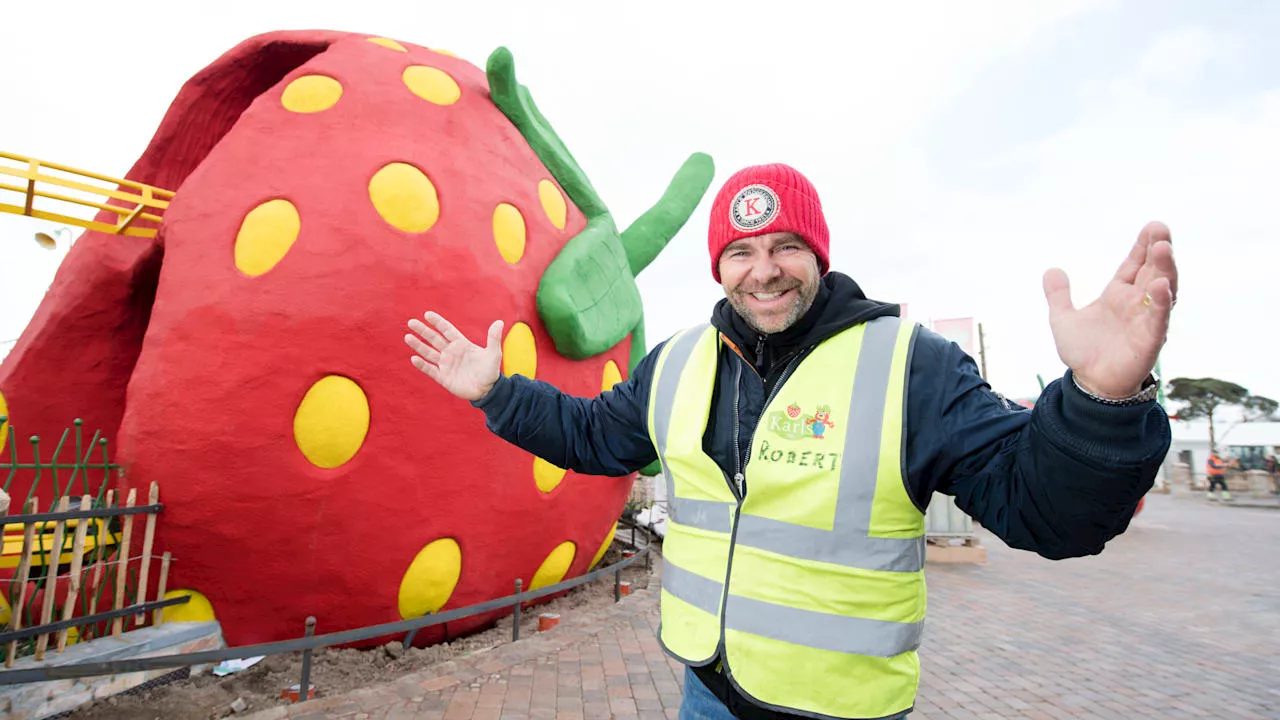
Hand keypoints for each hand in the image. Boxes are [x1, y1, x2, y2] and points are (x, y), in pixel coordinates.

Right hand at [405, 312, 503, 401]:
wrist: (487, 391)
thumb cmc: (490, 371)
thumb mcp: (494, 354)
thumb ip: (494, 339)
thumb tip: (500, 322)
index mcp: (462, 344)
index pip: (447, 330)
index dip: (438, 322)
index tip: (427, 314)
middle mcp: (451, 352)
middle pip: (434, 339)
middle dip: (423, 331)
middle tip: (411, 322)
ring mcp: (446, 365)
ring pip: (429, 353)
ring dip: (418, 345)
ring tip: (407, 337)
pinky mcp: (443, 377)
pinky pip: (430, 370)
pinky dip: (422, 365)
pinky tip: (414, 358)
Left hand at [1043, 221, 1176, 398]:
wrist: (1090, 384)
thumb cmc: (1083, 352)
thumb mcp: (1063, 319)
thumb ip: (1058, 295)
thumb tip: (1051, 270)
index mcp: (1118, 294)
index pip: (1135, 264)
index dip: (1143, 245)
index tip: (1151, 226)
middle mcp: (1137, 303)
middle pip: (1153, 270)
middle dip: (1158, 249)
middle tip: (1160, 228)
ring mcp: (1146, 319)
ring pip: (1163, 289)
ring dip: (1164, 269)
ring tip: (1163, 248)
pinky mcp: (1150, 339)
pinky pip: (1159, 318)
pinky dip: (1162, 302)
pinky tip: (1162, 286)